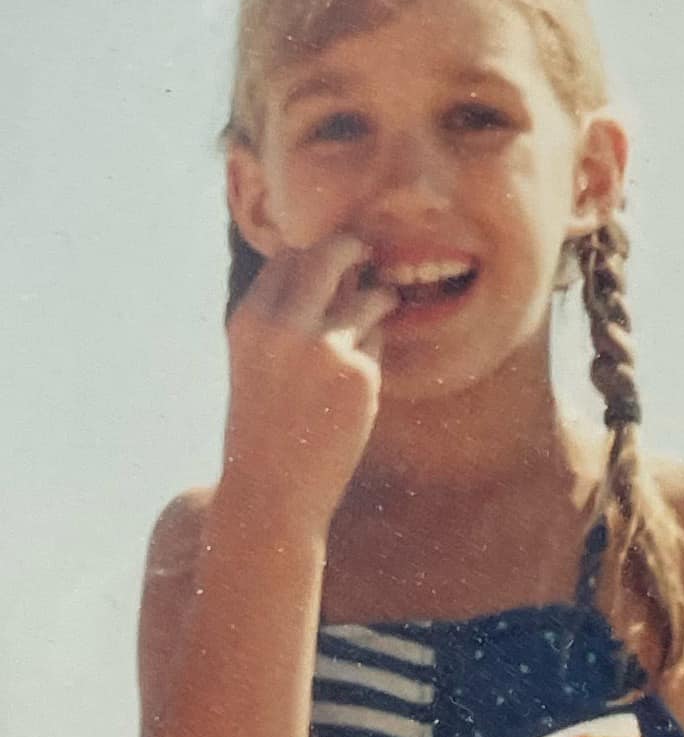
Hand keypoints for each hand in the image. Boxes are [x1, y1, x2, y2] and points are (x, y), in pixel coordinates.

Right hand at [223, 234, 396, 532]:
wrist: (272, 489)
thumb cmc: (266, 422)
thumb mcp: (257, 358)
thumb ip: (286, 313)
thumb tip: (334, 264)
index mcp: (251, 319)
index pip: (290, 256)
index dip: (315, 249)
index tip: (333, 252)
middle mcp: (285, 326)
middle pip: (330, 255)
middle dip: (353, 247)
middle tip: (367, 251)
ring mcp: (325, 349)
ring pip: (367, 298)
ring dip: (377, 300)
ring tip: (375, 313)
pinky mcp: (360, 375)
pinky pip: (378, 342)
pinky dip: (372, 355)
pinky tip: (352, 387)